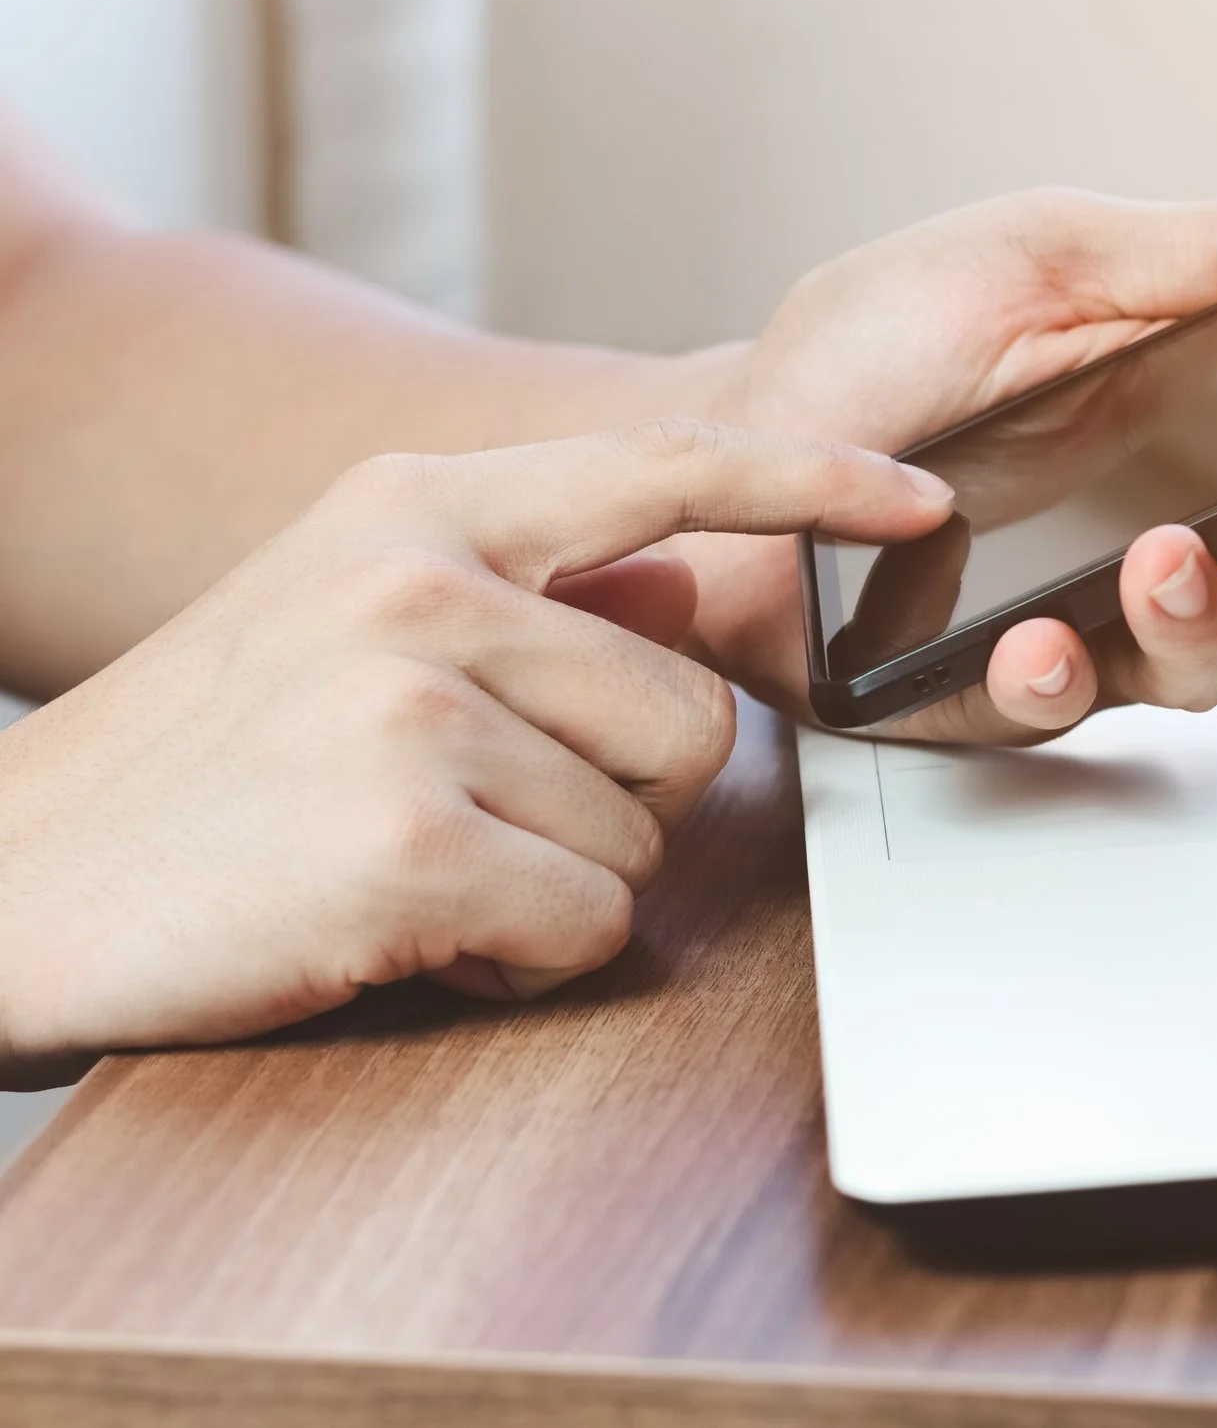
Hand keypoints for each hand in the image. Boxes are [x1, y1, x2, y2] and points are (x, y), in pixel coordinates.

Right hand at [0, 421, 953, 1068]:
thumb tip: (692, 589)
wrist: (14, 883)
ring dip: (557, 885)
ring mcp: (410, 708)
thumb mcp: (342, 607)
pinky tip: (409, 933)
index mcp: (419, 505)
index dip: (812, 484)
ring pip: (648, 834)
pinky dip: (520, 960)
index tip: (915, 502)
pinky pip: (590, 924)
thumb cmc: (204, 763)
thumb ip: (515, 585)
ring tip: (417, 868)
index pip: (665, 468)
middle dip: (618, 802)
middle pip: (693, 717)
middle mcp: (424, 582)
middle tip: (477, 820)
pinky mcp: (404, 844)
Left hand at [675, 188, 1216, 741]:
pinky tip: (1038, 645)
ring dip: (1205, 624)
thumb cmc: (880, 345)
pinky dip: (1058, 684)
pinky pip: (1055, 715)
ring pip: (1200, 668)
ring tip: (1166, 563)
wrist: (729, 440)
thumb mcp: (1049, 257)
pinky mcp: (982, 694)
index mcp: (1190, 433)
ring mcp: (1076, 623)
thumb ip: (1210, 252)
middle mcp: (1152, 540)